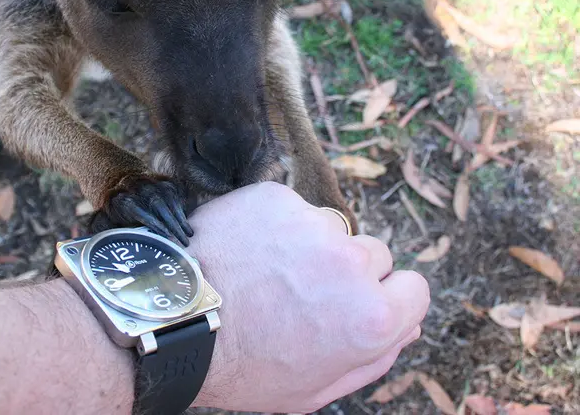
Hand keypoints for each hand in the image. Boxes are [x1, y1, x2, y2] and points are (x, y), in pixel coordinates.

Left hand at [89, 174, 192, 245]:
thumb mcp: (112, 222)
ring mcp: (152, 181)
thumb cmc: (119, 212)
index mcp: (121, 199)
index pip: (139, 210)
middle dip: (172, 223)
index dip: (154, 223)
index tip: (166, 236)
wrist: (124, 184)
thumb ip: (115, 234)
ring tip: (189, 234)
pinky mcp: (164, 180)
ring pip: (169, 198)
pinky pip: (176, 194)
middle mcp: (137, 187)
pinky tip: (185, 223)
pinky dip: (181, 209)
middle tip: (184, 242)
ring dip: (180, 218)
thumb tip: (114, 252)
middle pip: (157, 204)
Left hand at [188, 182, 429, 412]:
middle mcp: (350, 262)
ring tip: (266, 272)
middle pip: (375, 255)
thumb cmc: (240, 364)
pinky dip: (276, 225)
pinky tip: (246, 250)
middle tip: (300, 293)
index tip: (356, 305)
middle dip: (348, 272)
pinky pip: (293, 209)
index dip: (386, 300)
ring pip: (332, 230)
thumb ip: (374, 357)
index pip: (415, 288)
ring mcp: (312, 224)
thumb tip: (408, 323)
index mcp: (369, 316)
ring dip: (311, 245)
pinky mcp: (277, 198)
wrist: (171, 317)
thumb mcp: (314, 388)